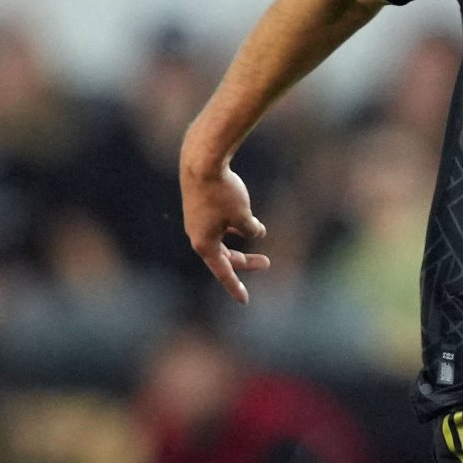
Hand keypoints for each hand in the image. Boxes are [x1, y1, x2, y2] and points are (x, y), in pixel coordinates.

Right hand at [181, 156, 271, 303]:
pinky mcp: (198, 208)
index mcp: (205, 244)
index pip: (223, 272)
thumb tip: (255, 233)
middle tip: (267, 263)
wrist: (201, 161)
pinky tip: (241, 223)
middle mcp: (197, 236)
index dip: (236, 287)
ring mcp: (196, 222)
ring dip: (237, 244)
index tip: (245, 301)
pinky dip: (230, 229)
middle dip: (244, 262)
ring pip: (219, 242)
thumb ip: (251, 229)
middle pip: (223, 258)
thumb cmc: (222, 191)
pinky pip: (216, 227)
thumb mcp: (244, 215)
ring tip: (255, 239)